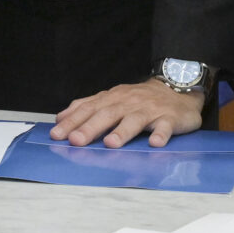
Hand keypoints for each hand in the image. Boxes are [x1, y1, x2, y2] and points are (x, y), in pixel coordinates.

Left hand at [52, 80, 203, 146]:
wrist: (177, 89)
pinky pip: (165, 127)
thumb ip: (87, 107)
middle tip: (76, 140)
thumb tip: (61, 118)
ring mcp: (149, 110)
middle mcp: (128, 103)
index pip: (88, 109)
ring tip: (111, 143)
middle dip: (90, 128)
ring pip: (134, 120)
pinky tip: (155, 143)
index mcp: (112, 99)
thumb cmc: (140, 99)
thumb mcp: (112, 99)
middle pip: (107, 114)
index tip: (57, 135)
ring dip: (122, 132)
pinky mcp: (169, 118)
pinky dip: (160, 135)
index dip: (72, 122)